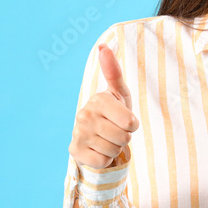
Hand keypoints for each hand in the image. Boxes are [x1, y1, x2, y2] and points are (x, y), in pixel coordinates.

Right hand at [68, 44, 139, 168]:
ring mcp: (78, 133)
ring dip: (115, 149)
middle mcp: (84, 114)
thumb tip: (103, 46)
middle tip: (115, 131)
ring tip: (106, 139)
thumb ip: (114, 71)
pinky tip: (98, 150)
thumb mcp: (119, 93)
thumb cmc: (113, 113)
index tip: (124, 120)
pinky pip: (103, 162)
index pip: (131, 122)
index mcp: (98, 100)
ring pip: (114, 150)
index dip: (132, 125)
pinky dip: (105, 160)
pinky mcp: (74, 151)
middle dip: (124, 138)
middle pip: (124, 138)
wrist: (95, 138)